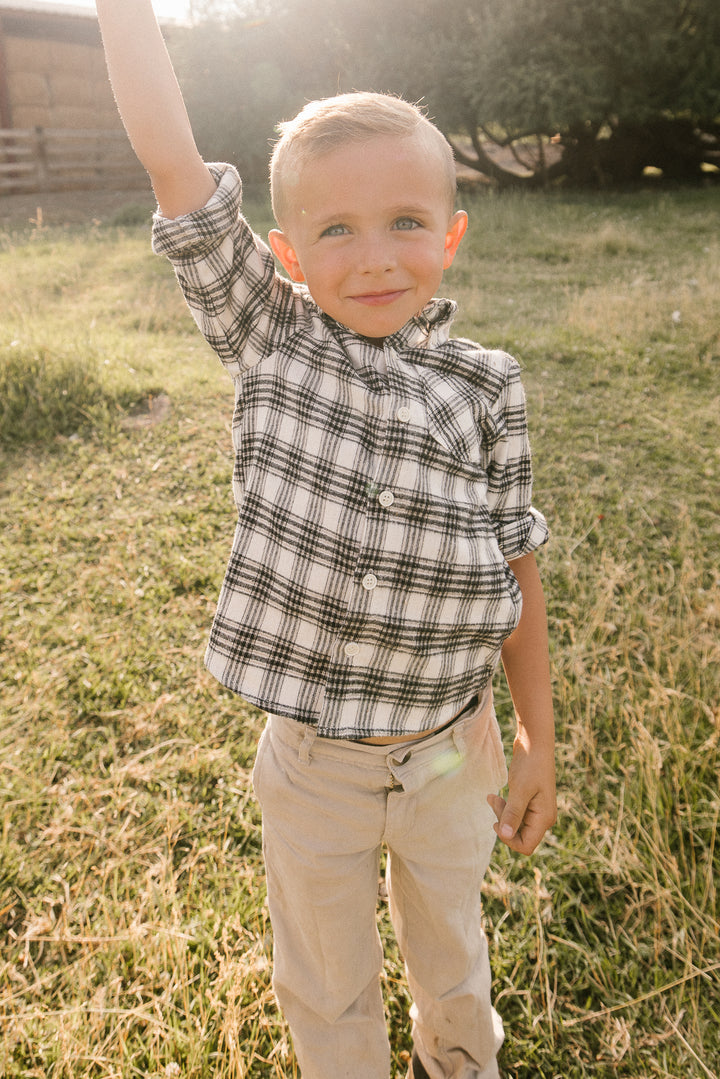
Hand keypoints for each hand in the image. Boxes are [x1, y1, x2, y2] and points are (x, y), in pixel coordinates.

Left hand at [487, 735, 555, 854]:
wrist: (534, 743)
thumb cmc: (530, 765)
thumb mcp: (520, 790)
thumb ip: (513, 814)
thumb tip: (505, 835)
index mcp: (544, 818)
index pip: (526, 846)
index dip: (509, 839)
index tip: (497, 821)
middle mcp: (543, 818)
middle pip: (519, 836)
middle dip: (503, 824)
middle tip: (494, 802)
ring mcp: (537, 811)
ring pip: (515, 825)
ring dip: (501, 814)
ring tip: (492, 797)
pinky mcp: (530, 802)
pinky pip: (515, 814)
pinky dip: (504, 808)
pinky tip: (495, 796)